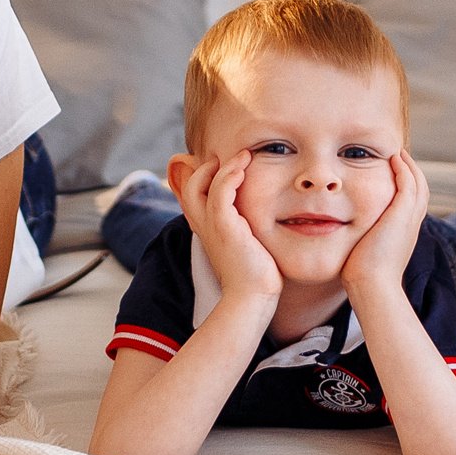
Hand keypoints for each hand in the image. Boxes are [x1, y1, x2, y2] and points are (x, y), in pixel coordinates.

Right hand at [176, 150, 284, 303]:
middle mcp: (204, 227)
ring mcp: (211, 227)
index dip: (206, 180)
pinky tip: (244, 169)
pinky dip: (229, 176)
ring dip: (223, 166)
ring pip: (203, 185)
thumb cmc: (256, 278)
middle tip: (229, 157)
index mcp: (208, 232)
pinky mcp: (224, 227)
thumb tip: (265, 223)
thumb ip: (248, 232)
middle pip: (190, 188)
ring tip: (243, 156)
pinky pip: (221, 192)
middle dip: (206, 168)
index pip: (195, 198)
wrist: (252, 298)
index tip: (228, 168)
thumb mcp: (248, 248)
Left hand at [341, 151, 428, 296]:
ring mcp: (409, 220)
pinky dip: (404, 170)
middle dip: (412, 173)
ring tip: (397, 154)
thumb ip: (360, 241)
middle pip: (420, 191)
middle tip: (399, 158)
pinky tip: (392, 159)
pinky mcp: (402, 215)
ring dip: (409, 167)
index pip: (412, 204)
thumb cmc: (362, 276)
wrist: (372, 286)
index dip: (406, 188)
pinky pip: (408, 184)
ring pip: (418, 185)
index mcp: (405, 234)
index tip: (394, 175)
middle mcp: (412, 225)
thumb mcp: (364, 253)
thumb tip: (344, 240)